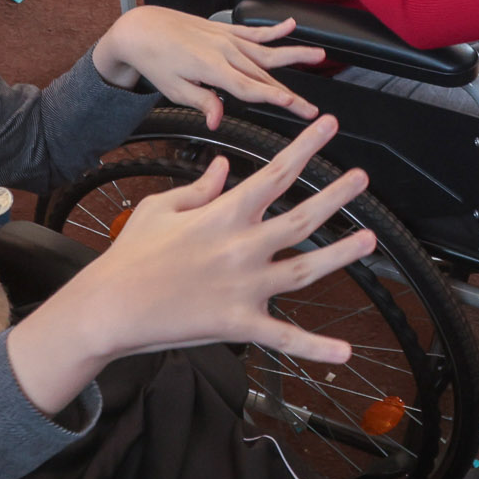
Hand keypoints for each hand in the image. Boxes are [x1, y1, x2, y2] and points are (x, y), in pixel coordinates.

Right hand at [10, 115, 379, 409]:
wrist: (109, 307)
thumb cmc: (130, 255)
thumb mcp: (161, 207)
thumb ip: (200, 187)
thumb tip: (226, 166)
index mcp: (223, 215)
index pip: (275, 173)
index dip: (306, 147)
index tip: (328, 125)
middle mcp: (241, 247)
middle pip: (301, 219)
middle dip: (335, 196)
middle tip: (362, 179)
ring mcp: (244, 287)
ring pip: (304, 270)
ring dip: (340, 255)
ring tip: (369, 239)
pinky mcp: (239, 324)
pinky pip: (284, 337)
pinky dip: (315, 348)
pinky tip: (345, 353)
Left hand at [94, 8, 323, 125]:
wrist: (143, 29)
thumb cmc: (155, 61)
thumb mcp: (173, 89)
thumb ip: (201, 102)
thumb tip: (217, 120)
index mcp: (212, 68)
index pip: (249, 88)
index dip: (273, 98)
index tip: (294, 106)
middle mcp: (224, 51)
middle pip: (264, 75)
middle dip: (290, 93)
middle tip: (312, 108)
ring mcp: (226, 38)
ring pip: (266, 51)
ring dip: (294, 55)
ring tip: (319, 56)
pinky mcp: (224, 29)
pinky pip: (254, 31)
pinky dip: (273, 29)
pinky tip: (290, 25)